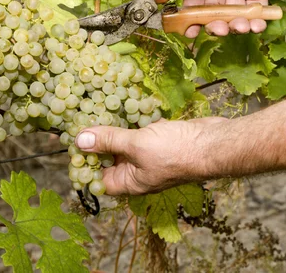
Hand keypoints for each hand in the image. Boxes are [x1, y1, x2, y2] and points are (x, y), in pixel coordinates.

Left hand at [74, 117, 226, 194]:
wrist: (213, 143)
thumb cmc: (176, 152)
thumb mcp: (136, 145)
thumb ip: (108, 141)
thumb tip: (80, 140)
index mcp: (130, 182)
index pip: (97, 178)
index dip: (83, 163)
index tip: (72, 143)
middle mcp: (138, 172)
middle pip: (109, 159)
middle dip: (97, 140)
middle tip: (81, 119)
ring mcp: (151, 155)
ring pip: (125, 142)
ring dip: (114, 127)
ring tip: (96, 107)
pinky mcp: (162, 140)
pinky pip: (141, 132)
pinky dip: (132, 120)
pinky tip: (124, 103)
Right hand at [178, 0, 285, 37]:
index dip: (190, 10)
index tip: (189, 29)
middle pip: (211, 6)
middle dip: (214, 21)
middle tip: (220, 30)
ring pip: (231, 13)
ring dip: (234, 23)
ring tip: (243, 27)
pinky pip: (252, 13)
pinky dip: (254, 22)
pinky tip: (257, 25)